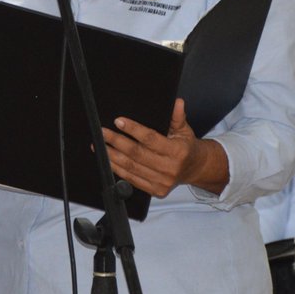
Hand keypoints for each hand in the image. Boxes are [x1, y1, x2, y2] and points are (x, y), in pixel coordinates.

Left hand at [101, 98, 228, 196]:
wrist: (195, 168)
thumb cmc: (186, 147)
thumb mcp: (184, 129)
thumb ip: (177, 116)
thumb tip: (177, 102)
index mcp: (178, 152)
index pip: (151, 139)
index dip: (133, 129)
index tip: (118, 121)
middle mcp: (170, 168)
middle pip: (137, 153)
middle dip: (116, 141)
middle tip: (102, 132)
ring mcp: (162, 182)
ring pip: (131, 167)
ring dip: (112, 156)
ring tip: (99, 145)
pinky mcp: (155, 190)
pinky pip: (132, 179)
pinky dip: (118, 169)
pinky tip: (108, 160)